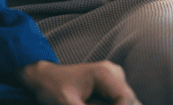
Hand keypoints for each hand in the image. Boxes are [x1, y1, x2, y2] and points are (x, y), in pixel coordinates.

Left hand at [17, 60, 140, 104]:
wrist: (44, 77)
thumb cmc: (52, 88)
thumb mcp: (66, 104)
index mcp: (104, 73)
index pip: (124, 97)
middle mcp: (114, 71)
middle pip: (128, 99)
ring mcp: (114, 75)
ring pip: (125, 99)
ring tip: (86, 102)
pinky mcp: (111, 82)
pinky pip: (118, 99)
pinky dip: (111, 104)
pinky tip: (91, 103)